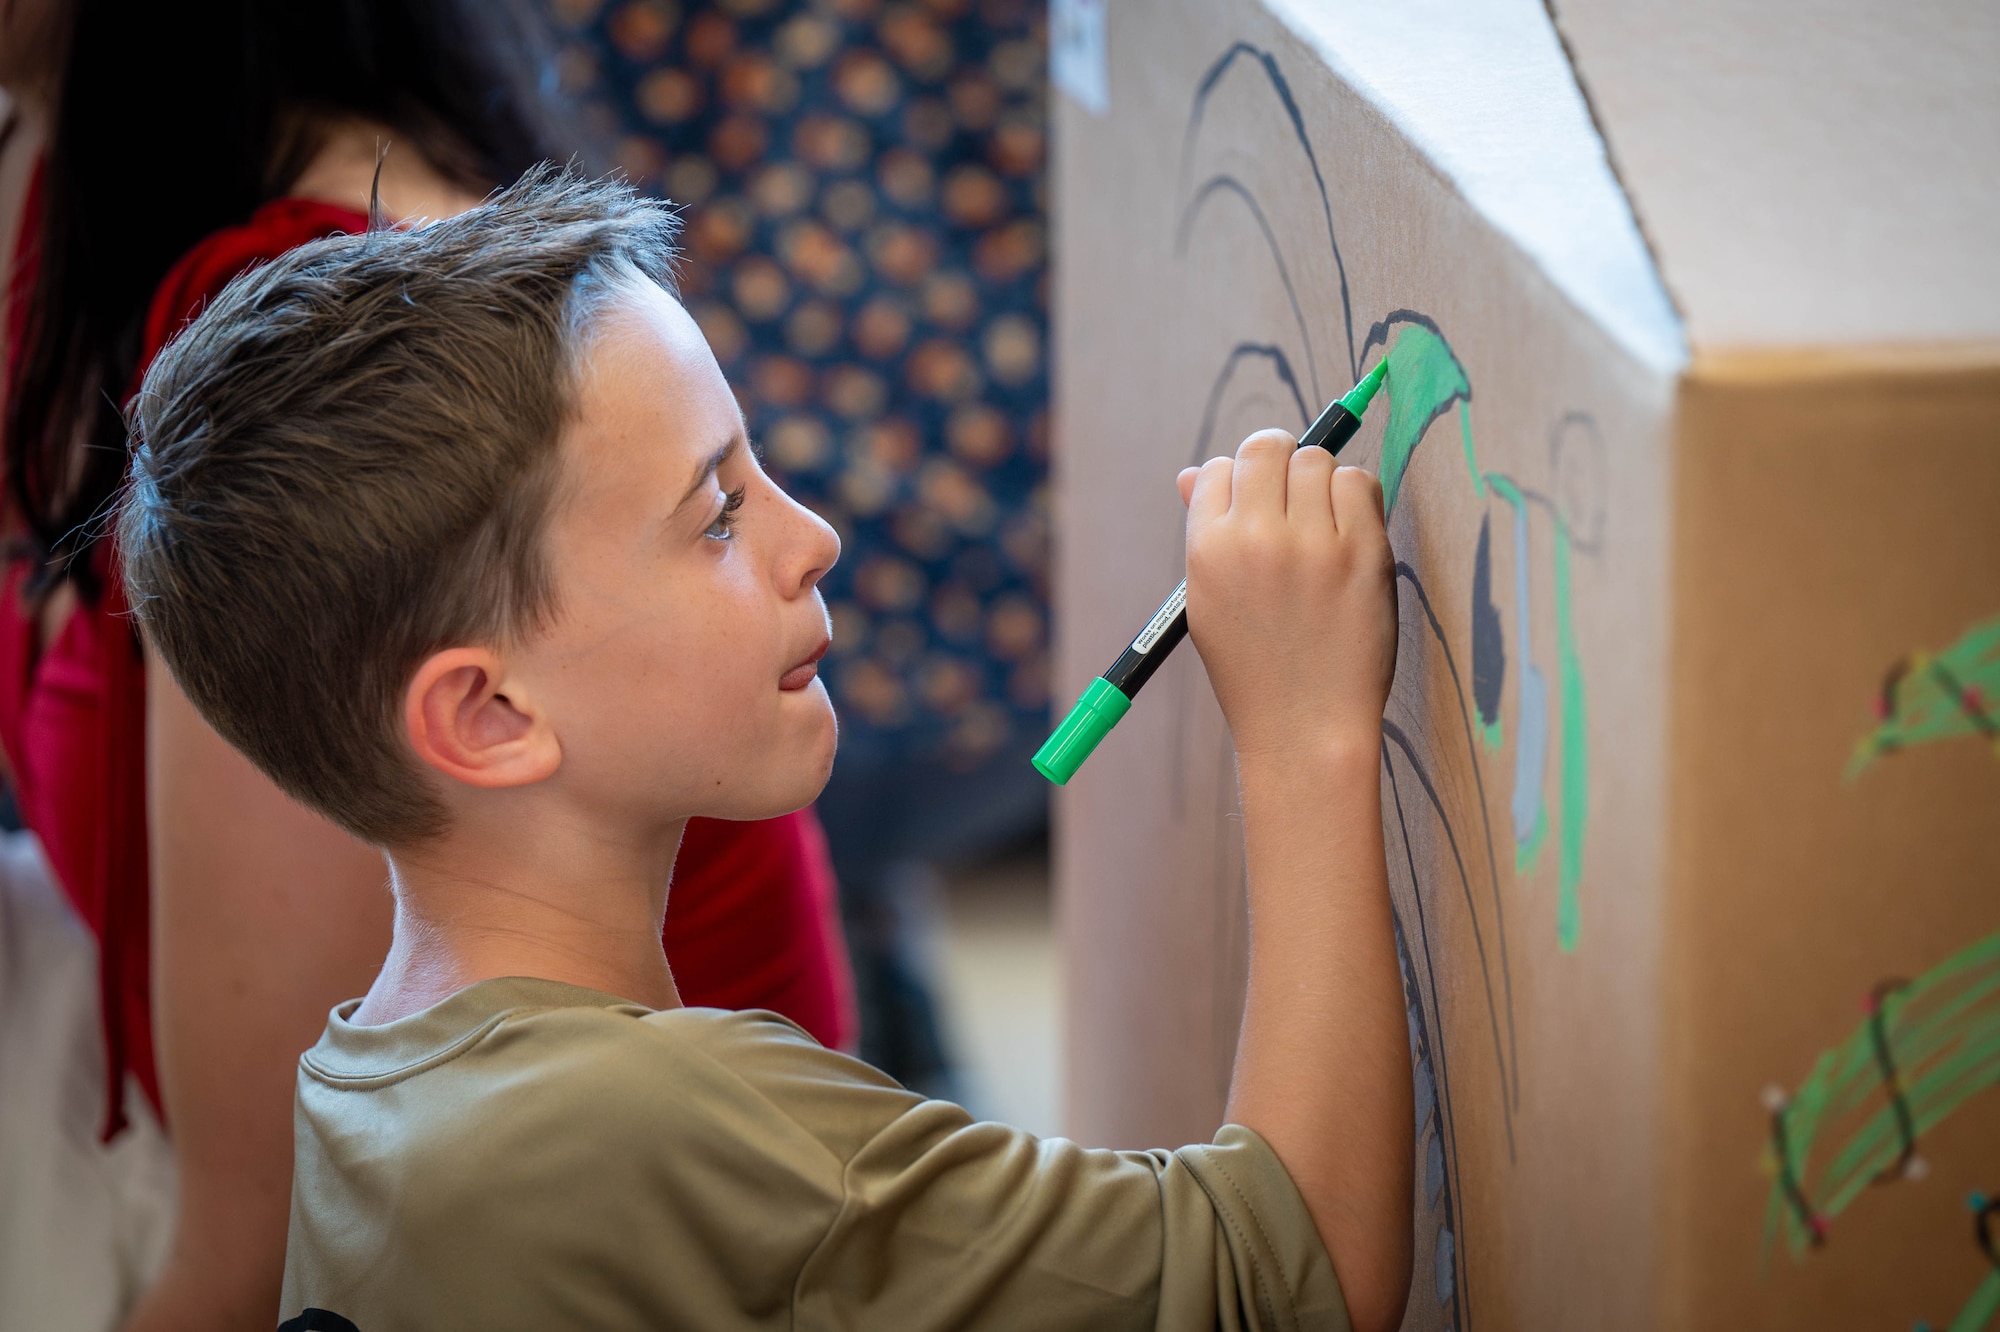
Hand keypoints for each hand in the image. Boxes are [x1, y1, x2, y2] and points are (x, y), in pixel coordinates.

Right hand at [1177, 430, 1396, 763]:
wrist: (1304, 726)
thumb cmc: (1255, 666)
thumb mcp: (1208, 602)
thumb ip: (1205, 533)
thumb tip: (1193, 474)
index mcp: (1208, 549)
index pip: (1216, 470)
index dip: (1237, 481)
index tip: (1255, 505)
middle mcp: (1255, 538)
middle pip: (1265, 448)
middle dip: (1276, 462)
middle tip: (1291, 496)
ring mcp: (1312, 543)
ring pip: (1316, 460)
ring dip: (1318, 480)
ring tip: (1320, 523)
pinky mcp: (1362, 551)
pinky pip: (1359, 483)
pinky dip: (1354, 496)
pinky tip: (1348, 531)